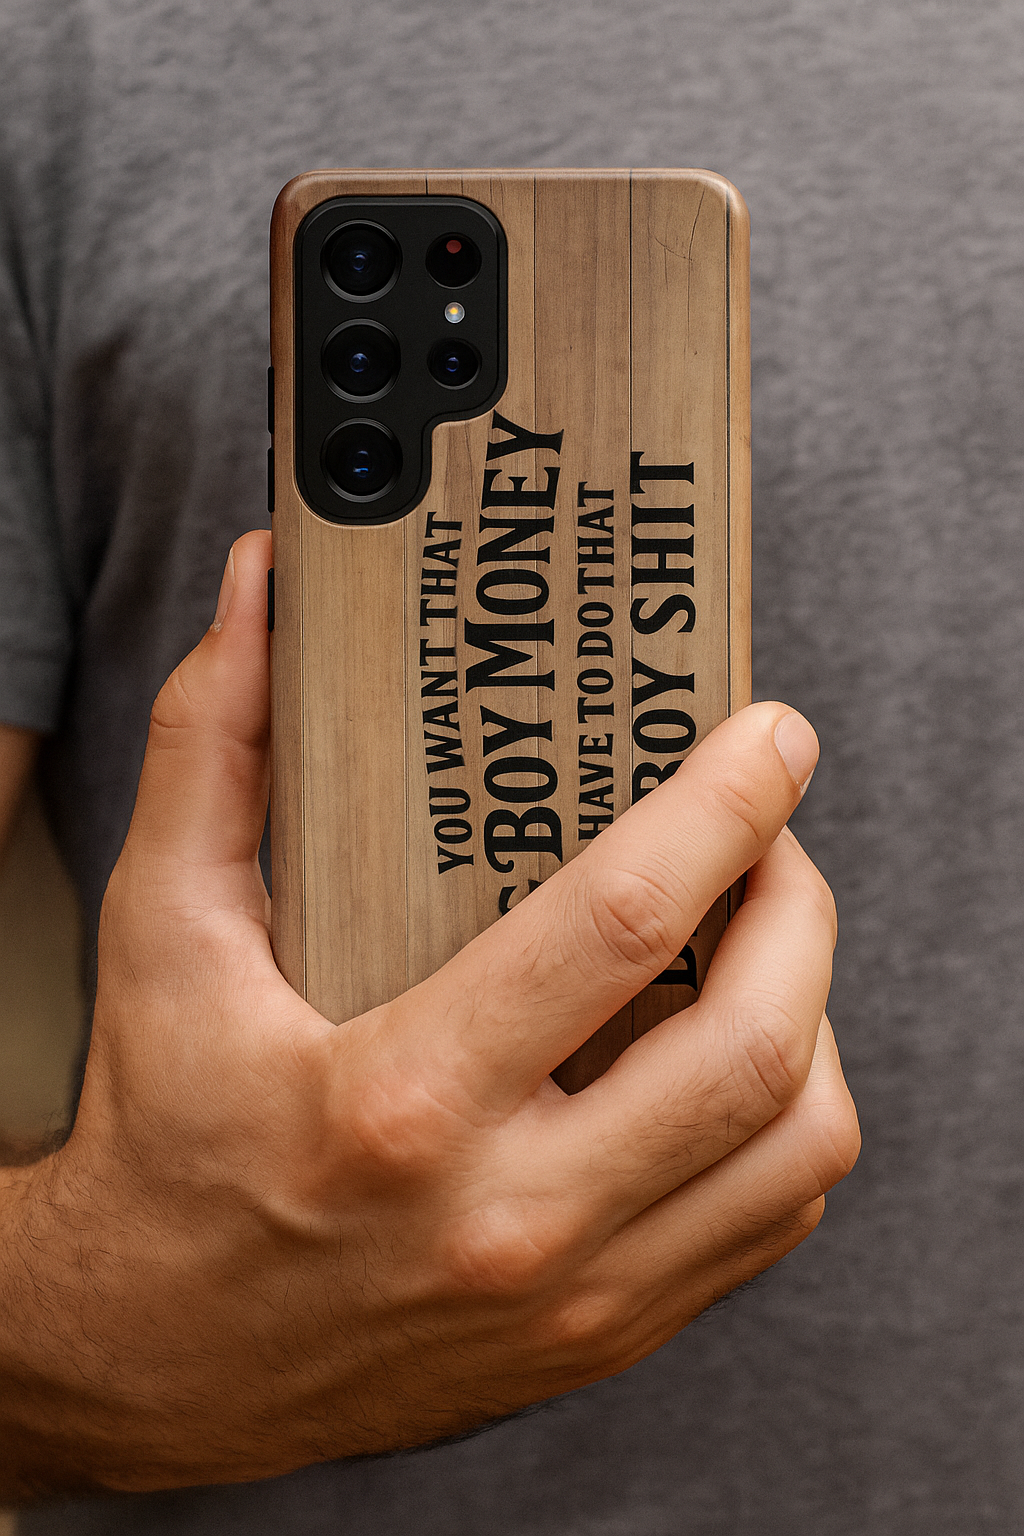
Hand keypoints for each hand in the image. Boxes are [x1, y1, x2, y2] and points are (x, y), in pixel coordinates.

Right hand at [0, 531, 857, 1500]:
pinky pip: (769, 1217)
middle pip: (755, 1044)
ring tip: (760, 937)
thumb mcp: (162, 932)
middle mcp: (508, 1218)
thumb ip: (213, 745)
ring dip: (813, 1014)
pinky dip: (789, 1116)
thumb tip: (265, 587)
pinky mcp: (601, 1336)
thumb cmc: (163, 1137)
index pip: (623, 927)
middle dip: (803, 903)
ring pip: (797, 1144)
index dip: (726, 806)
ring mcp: (573, 1298)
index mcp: (400, 1102)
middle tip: (775, 828)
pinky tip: (730, 1051)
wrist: (153, 1357)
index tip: (771, 736)